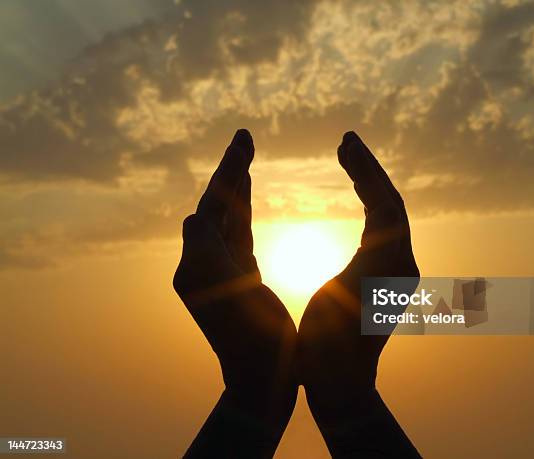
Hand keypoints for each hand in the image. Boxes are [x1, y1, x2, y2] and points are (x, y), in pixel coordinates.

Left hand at [173, 129, 296, 457]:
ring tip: (245, 157)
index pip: (209, 207)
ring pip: (227, 218)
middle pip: (215, 206)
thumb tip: (194, 217)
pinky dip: (244, 211)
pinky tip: (248, 194)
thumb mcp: (230, 297)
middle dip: (230, 172)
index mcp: (196, 266)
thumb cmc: (252, 344)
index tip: (243, 140)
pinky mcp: (240, 277)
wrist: (263, 379)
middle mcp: (202, 264)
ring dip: (235, 186)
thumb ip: (209, 253)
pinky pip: (240, 235)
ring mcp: (221, 270)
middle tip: (244, 137)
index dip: (227, 173)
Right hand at [297, 131, 420, 456]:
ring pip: (388, 214)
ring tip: (347, 156)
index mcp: (393, 267)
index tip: (344, 141)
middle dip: (369, 169)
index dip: (367, 170)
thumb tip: (385, 216)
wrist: (339, 382)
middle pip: (391, 204)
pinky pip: (382, 229)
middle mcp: (404, 264)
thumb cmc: (328, 347)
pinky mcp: (387, 275)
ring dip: (370, 183)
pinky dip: (368, 203)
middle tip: (346, 140)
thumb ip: (366, 255)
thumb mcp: (340, 296)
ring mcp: (397, 270)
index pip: (387, 205)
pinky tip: (357, 193)